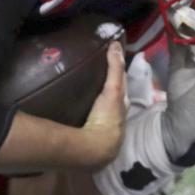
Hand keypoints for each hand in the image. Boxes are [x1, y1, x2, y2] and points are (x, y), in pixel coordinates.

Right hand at [80, 42, 128, 167]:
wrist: (93, 150)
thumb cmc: (106, 118)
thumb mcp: (113, 90)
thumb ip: (114, 69)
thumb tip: (116, 44)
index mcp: (121, 107)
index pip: (122, 86)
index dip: (118, 73)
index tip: (110, 60)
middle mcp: (114, 119)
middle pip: (111, 99)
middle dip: (105, 88)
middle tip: (93, 73)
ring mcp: (101, 129)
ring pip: (99, 110)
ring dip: (93, 101)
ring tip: (81, 89)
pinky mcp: (87, 137)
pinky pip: (86, 119)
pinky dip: (82, 112)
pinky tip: (72, 109)